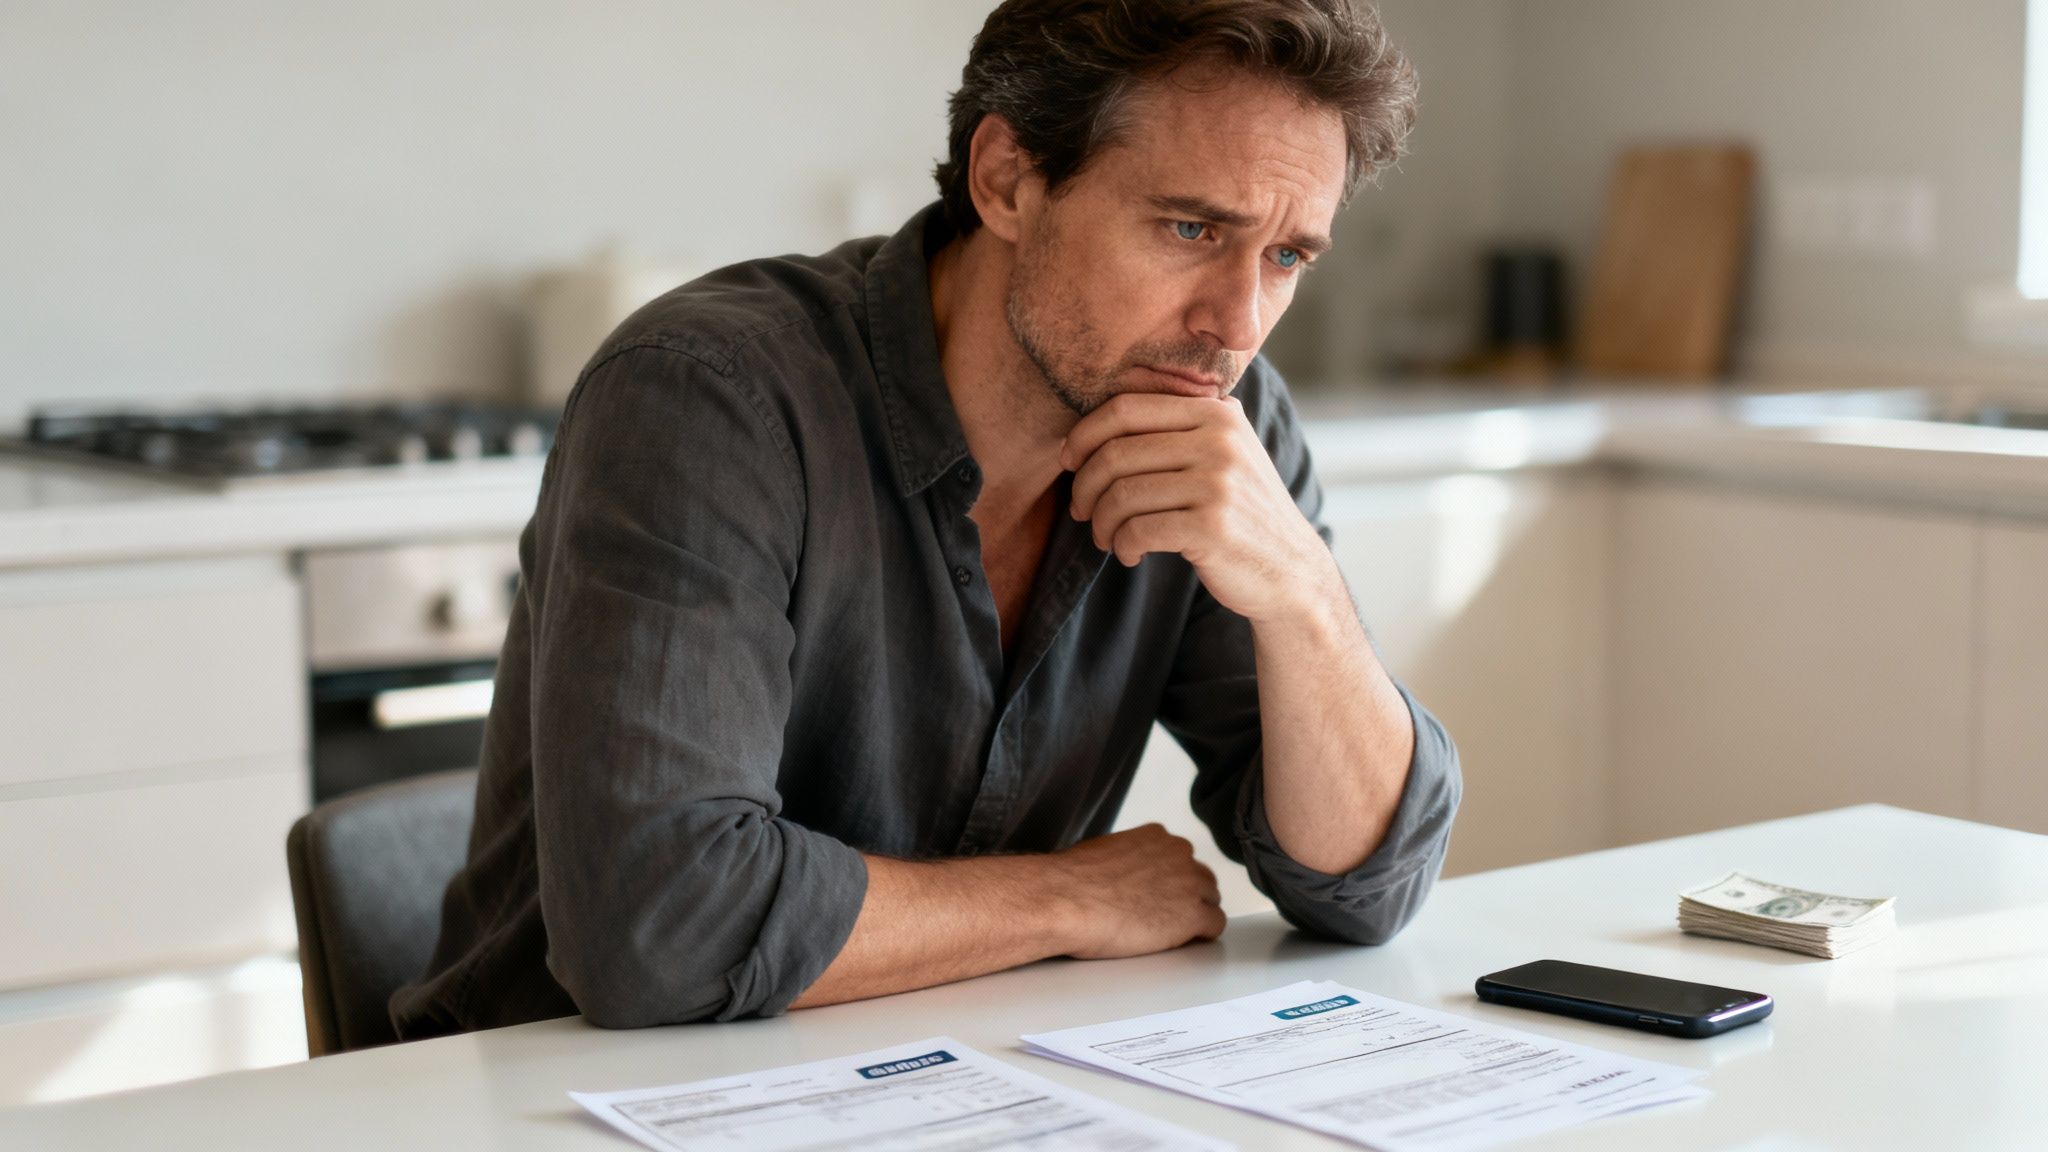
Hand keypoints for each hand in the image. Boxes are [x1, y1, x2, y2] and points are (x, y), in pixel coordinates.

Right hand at [1052, 823, 1225, 959]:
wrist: (1064, 900)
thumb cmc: (1072, 881)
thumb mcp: (1104, 852)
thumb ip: (1130, 858)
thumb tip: (1126, 874)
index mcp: (1157, 837)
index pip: (1181, 859)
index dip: (1170, 881)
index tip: (1157, 896)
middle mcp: (1179, 853)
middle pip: (1201, 879)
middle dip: (1186, 897)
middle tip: (1163, 917)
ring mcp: (1190, 883)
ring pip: (1211, 901)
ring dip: (1195, 916)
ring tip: (1168, 932)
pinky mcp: (1193, 915)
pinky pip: (1215, 926)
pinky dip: (1202, 936)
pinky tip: (1181, 942)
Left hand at [1061, 393, 1337, 623]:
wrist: (1290, 569)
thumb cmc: (1240, 510)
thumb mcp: (1226, 451)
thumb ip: (1181, 423)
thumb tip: (1094, 420)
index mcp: (1216, 413)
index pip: (1126, 409)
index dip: (1084, 435)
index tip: (1069, 462)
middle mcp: (1220, 441)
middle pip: (1116, 453)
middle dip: (1084, 486)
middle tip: (1081, 511)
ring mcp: (1219, 484)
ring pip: (1122, 494)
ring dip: (1101, 523)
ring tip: (1105, 538)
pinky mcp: (1213, 527)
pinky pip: (1138, 530)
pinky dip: (1122, 546)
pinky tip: (1129, 554)